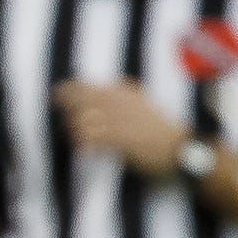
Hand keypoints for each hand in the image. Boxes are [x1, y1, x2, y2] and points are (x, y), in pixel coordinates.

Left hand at [53, 81, 187, 174]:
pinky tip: (86, 151)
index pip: (89, 86)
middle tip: (66, 121)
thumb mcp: (145, 103)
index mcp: (125, 93)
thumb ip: (127, 94)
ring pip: (85, 120)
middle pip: (83, 101)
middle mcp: (121, 103)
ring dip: (76, 130)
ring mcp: (122, 120)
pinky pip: (94, 138)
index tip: (57, 94)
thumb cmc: (161, 130)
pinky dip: (85, 144)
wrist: (181, 149)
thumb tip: (111, 86)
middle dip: (69, 111)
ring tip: (77, 140)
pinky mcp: (124, 139)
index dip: (70, 90)